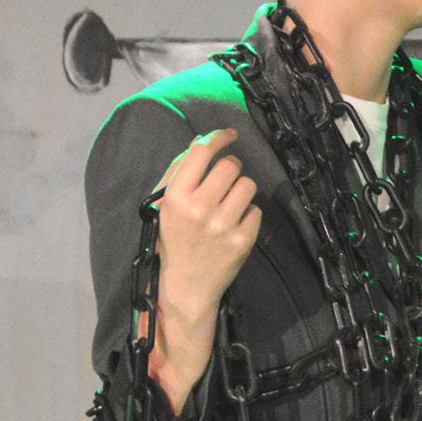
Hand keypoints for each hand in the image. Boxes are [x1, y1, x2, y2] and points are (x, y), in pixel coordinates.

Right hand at [147, 128, 261, 411]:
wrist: (184, 286)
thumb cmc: (173, 240)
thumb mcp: (165, 206)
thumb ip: (180, 172)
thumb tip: (203, 141)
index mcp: (176, 196)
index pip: (202, 152)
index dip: (219, 138)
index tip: (230, 134)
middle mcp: (199, 208)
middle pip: (231, 166)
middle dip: (231, 169)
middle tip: (224, 183)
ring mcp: (222, 224)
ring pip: (248, 185)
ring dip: (241, 190)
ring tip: (229, 205)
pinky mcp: (242, 239)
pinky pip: (256, 210)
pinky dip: (248, 215)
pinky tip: (233, 226)